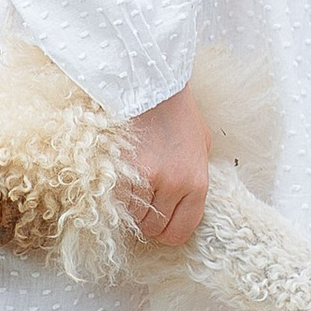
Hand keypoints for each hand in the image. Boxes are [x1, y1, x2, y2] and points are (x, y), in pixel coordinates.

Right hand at [124, 86, 209, 247]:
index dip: (166, 229)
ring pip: (129, 216)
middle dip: (146, 217)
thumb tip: (183, 208)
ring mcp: (143, 178)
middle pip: (152, 228)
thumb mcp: (200, 144)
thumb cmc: (174, 109)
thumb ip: (194, 179)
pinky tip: (116, 174)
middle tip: (141, 194)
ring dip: (127, 204)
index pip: (179, 232)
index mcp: (197, 182)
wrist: (147, 79)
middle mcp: (173, 185)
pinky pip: (111, 199)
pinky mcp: (116, 169)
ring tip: (129, 179)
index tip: (158, 220)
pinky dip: (111, 193)